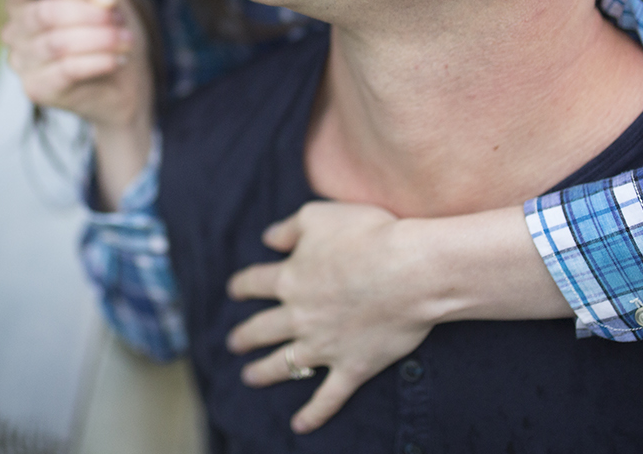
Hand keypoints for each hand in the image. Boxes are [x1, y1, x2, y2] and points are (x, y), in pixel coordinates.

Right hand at [2, 0, 154, 201]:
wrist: (128, 89)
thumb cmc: (115, 35)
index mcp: (28, 0)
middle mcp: (17, 31)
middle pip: (44, 11)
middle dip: (90, 14)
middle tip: (121, 22)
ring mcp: (23, 63)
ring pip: (55, 40)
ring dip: (98, 38)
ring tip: (123, 42)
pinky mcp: (39, 90)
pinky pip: (62, 70)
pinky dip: (94, 61)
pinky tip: (114, 60)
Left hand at [226, 202, 431, 432]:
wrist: (409, 271)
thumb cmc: (368, 235)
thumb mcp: (320, 216)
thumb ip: (290, 227)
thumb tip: (268, 238)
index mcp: (291, 277)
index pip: (255, 282)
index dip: (242, 285)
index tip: (234, 289)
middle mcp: (299, 315)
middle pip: (261, 329)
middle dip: (244, 336)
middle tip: (234, 343)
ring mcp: (324, 345)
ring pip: (284, 363)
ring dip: (263, 372)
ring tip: (250, 377)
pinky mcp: (352, 367)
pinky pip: (327, 397)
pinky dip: (312, 414)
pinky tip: (299, 426)